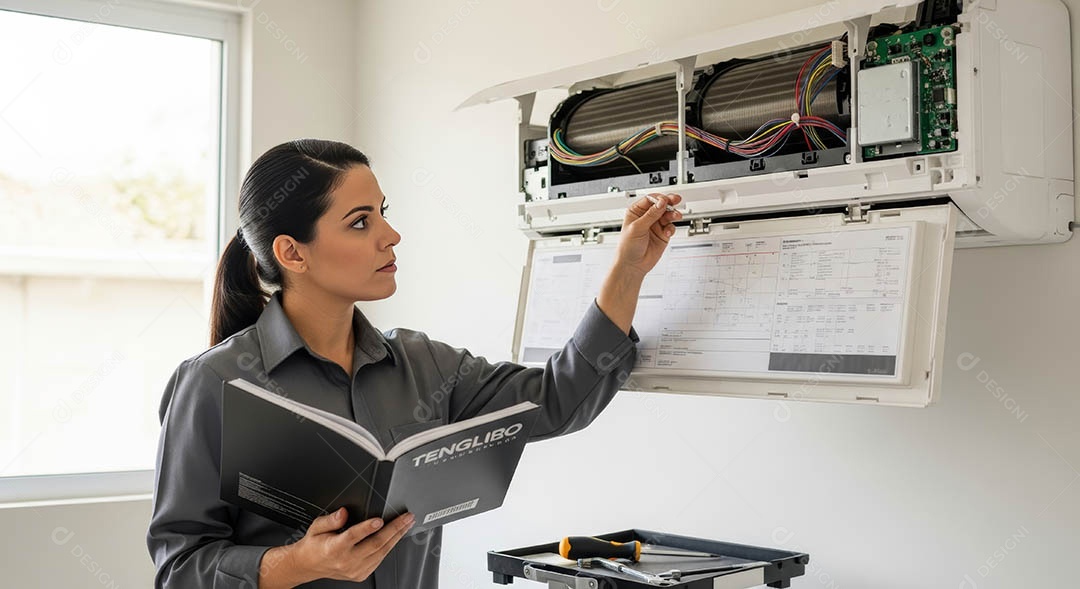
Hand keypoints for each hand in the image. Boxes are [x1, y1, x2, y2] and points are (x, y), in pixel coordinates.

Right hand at [259, 507, 414, 586]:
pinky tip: (396, 537)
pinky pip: (379, 560)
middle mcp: (346, 560)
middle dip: (394, 529)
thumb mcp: (316, 527)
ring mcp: (355, 569)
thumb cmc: (315, 545)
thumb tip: (343, 512)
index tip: (379, 520)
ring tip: (406, 524)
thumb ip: (330, 519)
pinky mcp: (361, 574)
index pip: (353, 537)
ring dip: (397, 537)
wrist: (309, 565)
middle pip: (375, 544)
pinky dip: (389, 547)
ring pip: (381, 553)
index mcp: (334, 548)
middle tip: (406, 518)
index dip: (367, 528)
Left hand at [614, 193, 682, 277]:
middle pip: (661, 205)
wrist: (632, 265)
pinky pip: (670, 227)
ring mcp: (655, 225)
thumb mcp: (637, 227)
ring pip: (668, 215)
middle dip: (669, 202)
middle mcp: (647, 217)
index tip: (665, 200)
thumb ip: (651, 214)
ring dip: (673, 214)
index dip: (659, 198)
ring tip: (676, 216)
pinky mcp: (662, 234)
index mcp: (636, 212)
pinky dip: (671, 228)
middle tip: (676, 200)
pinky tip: (667, 233)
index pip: (650, 200)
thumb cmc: (627, 247)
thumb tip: (661, 203)